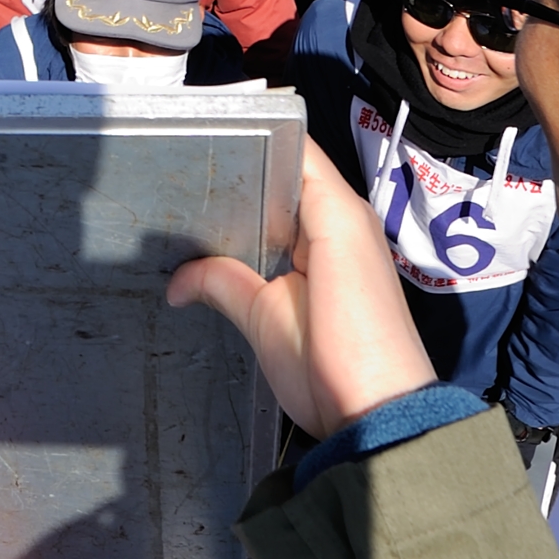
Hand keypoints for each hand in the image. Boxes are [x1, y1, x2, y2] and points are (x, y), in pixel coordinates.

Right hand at [167, 140, 437, 437]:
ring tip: (192, 214)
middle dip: (241, 181)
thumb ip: (221, 283)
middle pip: (287, 180)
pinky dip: (265, 245)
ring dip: (250, 216)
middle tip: (184, 182)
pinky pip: (296, 244)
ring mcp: (345, 250)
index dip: (254, 139)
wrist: (382, 420)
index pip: (294, 152)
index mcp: (336, 214)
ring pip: (288, 213)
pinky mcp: (338, 280)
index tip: (208, 138)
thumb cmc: (343, 362)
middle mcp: (346, 222)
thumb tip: (176, 279)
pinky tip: (225, 255)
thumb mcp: (267, 319)